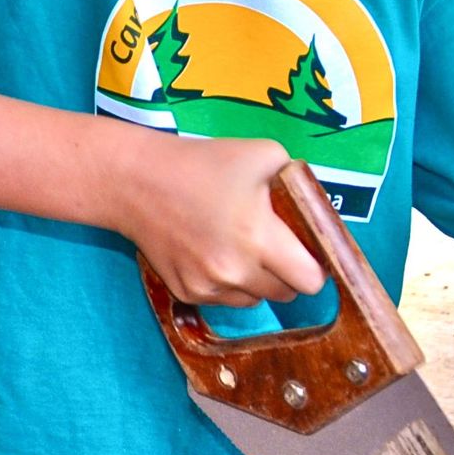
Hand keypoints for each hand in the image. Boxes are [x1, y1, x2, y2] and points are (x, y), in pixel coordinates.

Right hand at [102, 133, 326, 306]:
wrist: (136, 181)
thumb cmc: (202, 163)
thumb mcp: (264, 154)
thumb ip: (299, 183)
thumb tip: (317, 209)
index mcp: (258, 238)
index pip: (310, 281)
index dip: (315, 265)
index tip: (308, 250)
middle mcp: (234, 271)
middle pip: (286, 294)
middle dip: (289, 272)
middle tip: (275, 242)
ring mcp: (208, 287)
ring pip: (256, 300)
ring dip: (259, 280)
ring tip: (242, 244)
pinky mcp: (187, 293)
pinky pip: (226, 299)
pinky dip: (229, 283)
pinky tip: (214, 250)